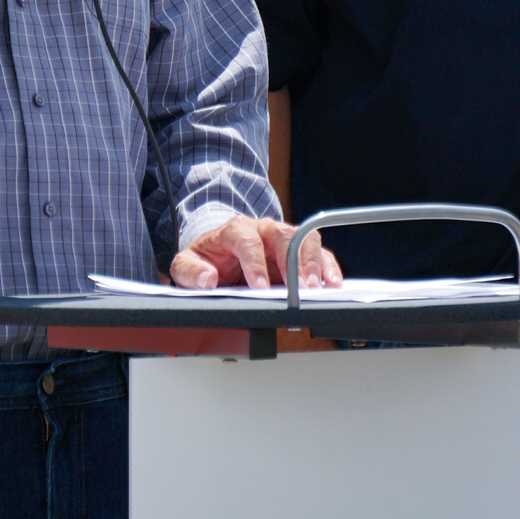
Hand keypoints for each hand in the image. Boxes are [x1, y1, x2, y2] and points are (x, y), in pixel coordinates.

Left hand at [170, 215, 342, 290]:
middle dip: (293, 261)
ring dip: (314, 263)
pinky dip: (328, 267)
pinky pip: (318, 254)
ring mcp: (282, 239)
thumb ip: (190, 272)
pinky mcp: (297, 252)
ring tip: (318, 288)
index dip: (254, 263)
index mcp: (234, 229)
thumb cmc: (206, 259)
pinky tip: (333, 283)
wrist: (219, 252)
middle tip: (300, 288)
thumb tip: (207, 279)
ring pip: (305, 240)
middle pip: (283, 235)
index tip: (259, 287)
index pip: (247, 241)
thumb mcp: (186, 265)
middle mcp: (262, 229)